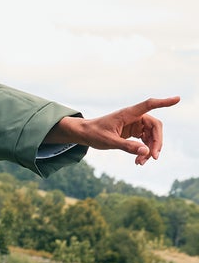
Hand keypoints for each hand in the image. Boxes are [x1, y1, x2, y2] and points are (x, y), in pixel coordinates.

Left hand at [46, 96, 179, 164]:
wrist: (85, 134)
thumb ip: (127, 147)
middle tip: (153, 158)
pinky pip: (144, 140)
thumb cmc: (95, 134)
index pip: (150, 104)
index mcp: (128, 113)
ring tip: (141, 164)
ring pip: (151, 135)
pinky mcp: (133, 131)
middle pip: (155, 126)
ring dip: (149, 150)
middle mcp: (134, 116)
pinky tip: (139, 161)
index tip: (177, 99)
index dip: (164, 102)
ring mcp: (135, 124)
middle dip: (156, 142)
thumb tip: (145, 152)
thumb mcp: (109, 142)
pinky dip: (144, 151)